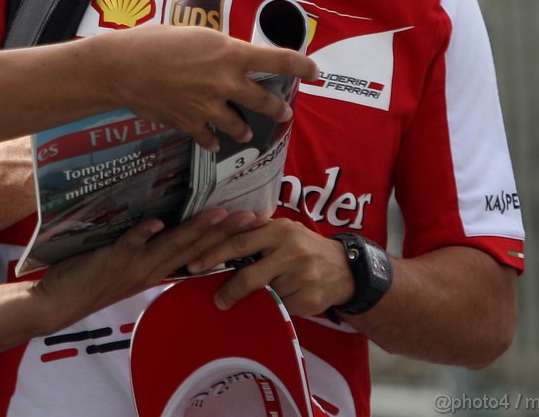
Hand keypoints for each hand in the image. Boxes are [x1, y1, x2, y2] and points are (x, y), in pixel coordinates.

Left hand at [33, 208, 263, 331]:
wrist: (57, 304)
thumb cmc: (89, 282)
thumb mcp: (125, 270)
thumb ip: (145, 252)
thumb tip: (162, 230)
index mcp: (155, 272)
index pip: (197, 255)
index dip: (223, 240)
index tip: (247, 225)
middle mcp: (150, 271)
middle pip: (193, 250)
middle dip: (223, 232)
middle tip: (250, 217)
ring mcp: (133, 267)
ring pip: (170, 247)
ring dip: (194, 230)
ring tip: (217, 214)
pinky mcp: (111, 261)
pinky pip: (130, 246)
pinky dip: (142, 234)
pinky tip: (157, 222)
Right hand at [95, 25, 317, 151]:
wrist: (122, 68)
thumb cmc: (153, 41)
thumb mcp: (194, 33)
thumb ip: (218, 49)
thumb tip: (229, 57)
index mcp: (230, 53)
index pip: (279, 60)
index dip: (303, 66)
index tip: (315, 71)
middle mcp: (226, 82)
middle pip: (265, 101)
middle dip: (278, 108)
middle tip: (284, 111)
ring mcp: (209, 107)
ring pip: (239, 126)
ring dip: (245, 130)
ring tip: (246, 133)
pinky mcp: (190, 123)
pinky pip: (208, 138)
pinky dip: (211, 139)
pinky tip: (212, 140)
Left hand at [185, 217, 354, 316]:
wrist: (346, 269)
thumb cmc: (304, 248)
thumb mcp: (282, 232)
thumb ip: (255, 236)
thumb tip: (212, 244)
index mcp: (279, 230)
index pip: (238, 243)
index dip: (212, 255)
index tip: (192, 266)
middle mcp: (291, 251)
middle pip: (249, 276)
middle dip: (228, 290)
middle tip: (217, 299)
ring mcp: (302, 277)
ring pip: (264, 295)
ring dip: (258, 298)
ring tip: (267, 293)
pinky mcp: (309, 300)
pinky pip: (280, 308)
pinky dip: (276, 306)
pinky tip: (286, 297)